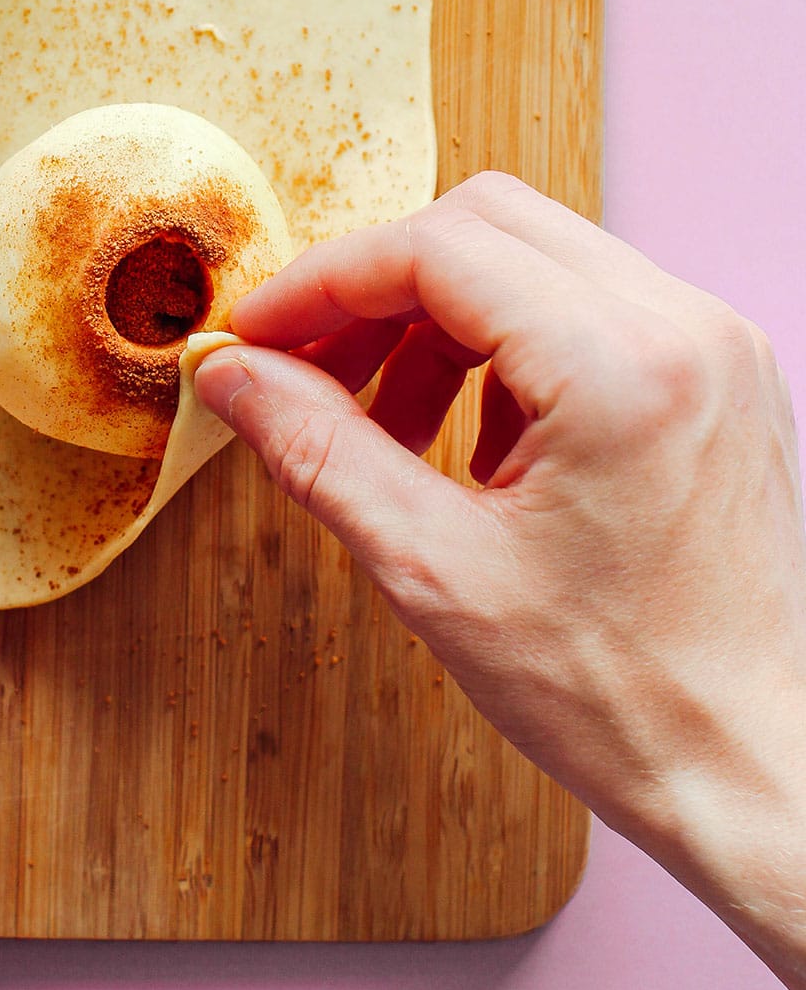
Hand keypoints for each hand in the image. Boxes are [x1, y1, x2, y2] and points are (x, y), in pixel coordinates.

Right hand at [194, 172, 805, 989]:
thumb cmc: (622, 696)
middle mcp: (684, 326)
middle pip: (487, 223)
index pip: (436, 249)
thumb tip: (234, 374)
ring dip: (442, 318)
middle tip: (310, 366)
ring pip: (537, 256)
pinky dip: (510, 347)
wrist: (754, 766)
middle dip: (380, 287)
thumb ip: (319, 449)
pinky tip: (478, 446)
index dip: (325, 282)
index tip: (259, 334)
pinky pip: (591, 304)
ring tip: (392, 427)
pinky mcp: (721, 373)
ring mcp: (715, 343)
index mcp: (621, 366)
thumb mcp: (436, 570)